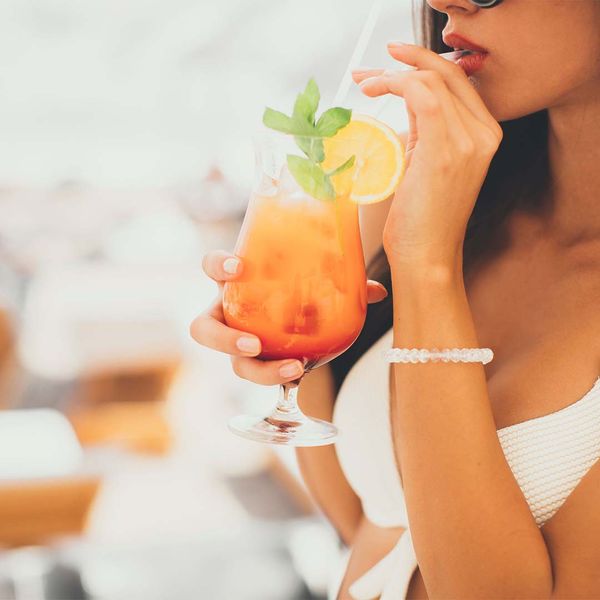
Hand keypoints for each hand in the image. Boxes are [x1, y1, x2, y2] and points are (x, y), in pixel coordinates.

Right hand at [190, 250, 388, 384]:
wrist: (290, 309)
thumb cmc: (293, 287)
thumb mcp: (311, 278)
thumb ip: (341, 281)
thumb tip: (377, 291)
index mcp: (236, 284)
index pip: (212, 267)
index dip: (218, 266)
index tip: (239, 267)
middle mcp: (229, 314)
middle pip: (204, 330)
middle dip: (223, 339)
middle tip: (254, 344)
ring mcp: (239, 341)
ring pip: (231, 363)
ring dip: (257, 370)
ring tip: (292, 369)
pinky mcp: (256, 362)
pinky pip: (260, 375)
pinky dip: (280, 380)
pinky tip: (302, 379)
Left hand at [352, 43, 502, 271]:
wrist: (427, 256)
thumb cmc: (423, 218)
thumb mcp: (428, 161)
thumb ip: (427, 125)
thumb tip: (410, 93)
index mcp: (485, 135)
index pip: (457, 81)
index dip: (422, 64)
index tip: (389, 65)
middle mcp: (484, 134)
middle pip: (446, 74)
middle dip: (404, 62)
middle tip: (368, 72)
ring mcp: (469, 141)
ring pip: (431, 81)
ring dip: (391, 75)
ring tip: (365, 83)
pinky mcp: (445, 150)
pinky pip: (422, 96)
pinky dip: (395, 84)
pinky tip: (375, 90)